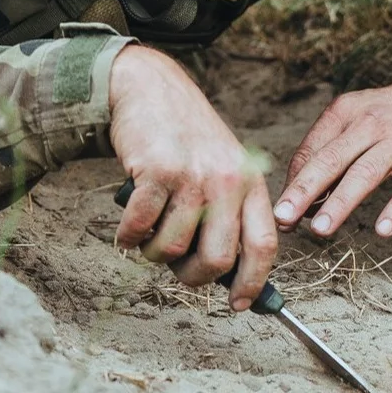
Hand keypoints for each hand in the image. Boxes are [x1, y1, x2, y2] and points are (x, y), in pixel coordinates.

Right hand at [107, 45, 276, 309]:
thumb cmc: (186, 136)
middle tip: (177, 268)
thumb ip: (229, 211)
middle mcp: (227, 180)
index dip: (252, 283)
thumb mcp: (224, 166)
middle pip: (217, 260)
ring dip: (152, 253)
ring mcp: (192, 176)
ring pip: (171, 249)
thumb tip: (225, 273)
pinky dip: (128, 236)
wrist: (149, 87)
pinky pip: (139, 228)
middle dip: (192, 277)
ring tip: (147, 234)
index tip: (239, 304)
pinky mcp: (156, 171)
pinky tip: (128, 225)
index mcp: (250, 182)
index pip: (263, 245)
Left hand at [274, 77, 391, 239]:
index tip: (280, 212)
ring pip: (365, 173)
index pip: (311, 150)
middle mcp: (370, 123)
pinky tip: (383, 230)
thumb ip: (331, 150)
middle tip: (283, 217)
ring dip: (340, 202)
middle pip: (331, 159)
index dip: (293, 182)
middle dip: (304, 190)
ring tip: (320, 229)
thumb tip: (303, 196)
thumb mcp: (358, 118)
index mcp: (346, 112)